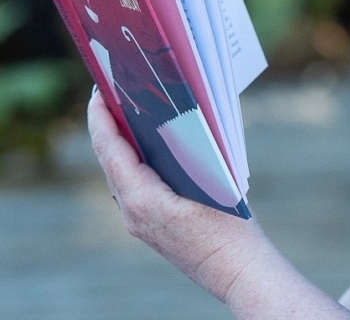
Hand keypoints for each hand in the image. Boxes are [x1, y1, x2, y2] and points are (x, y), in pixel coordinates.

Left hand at [87, 87, 274, 303]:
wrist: (238, 271)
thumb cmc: (231, 226)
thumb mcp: (211, 179)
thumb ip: (188, 150)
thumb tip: (175, 117)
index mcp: (141, 199)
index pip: (110, 149)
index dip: (101, 117)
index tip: (97, 91)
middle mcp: (131, 212)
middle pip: (110, 160)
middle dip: (109, 125)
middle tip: (114, 92)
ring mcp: (138, 222)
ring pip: (120, 174)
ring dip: (120, 144)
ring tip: (129, 112)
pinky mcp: (150, 226)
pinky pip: (133, 186)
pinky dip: (133, 161)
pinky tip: (148, 147)